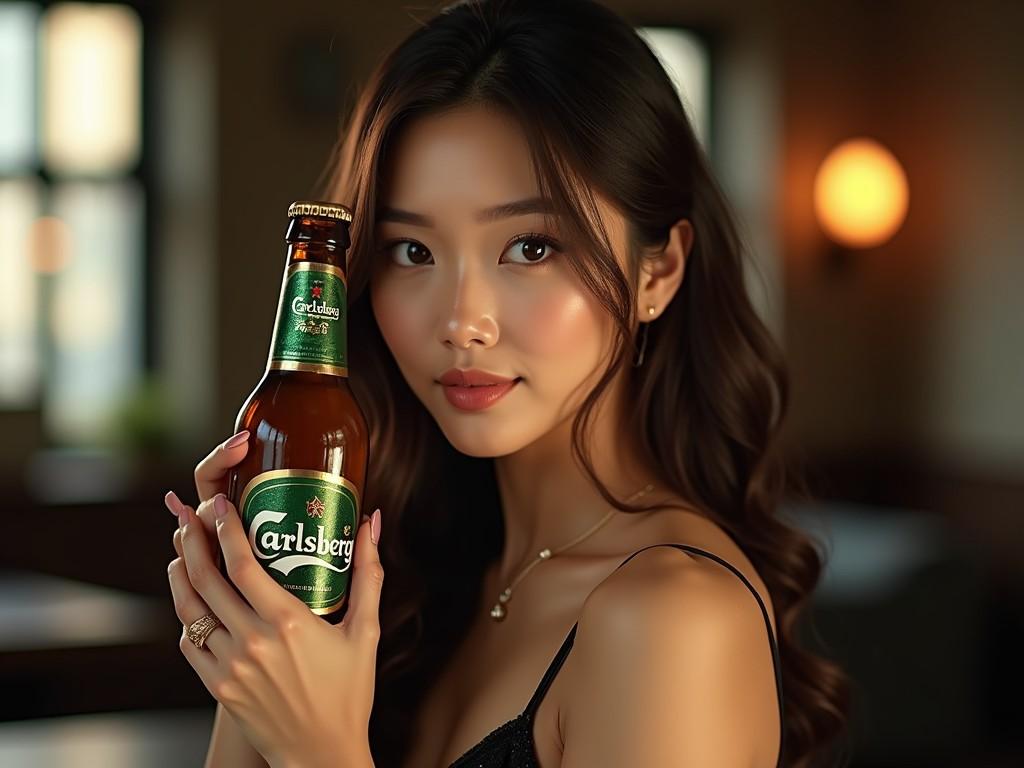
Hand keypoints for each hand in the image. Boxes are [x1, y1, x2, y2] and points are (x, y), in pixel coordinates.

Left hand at [164, 432, 381, 767]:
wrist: (321, 754)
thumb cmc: (348, 693)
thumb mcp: (365, 631)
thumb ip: (368, 574)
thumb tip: (373, 525)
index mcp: (288, 623)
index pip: (243, 565)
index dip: (227, 530)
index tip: (222, 506)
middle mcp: (253, 642)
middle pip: (207, 580)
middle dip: (193, 542)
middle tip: (189, 517)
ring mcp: (231, 666)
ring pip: (190, 610)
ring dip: (181, 574)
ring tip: (181, 551)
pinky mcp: (218, 687)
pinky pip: (189, 643)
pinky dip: (187, 617)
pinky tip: (193, 602)